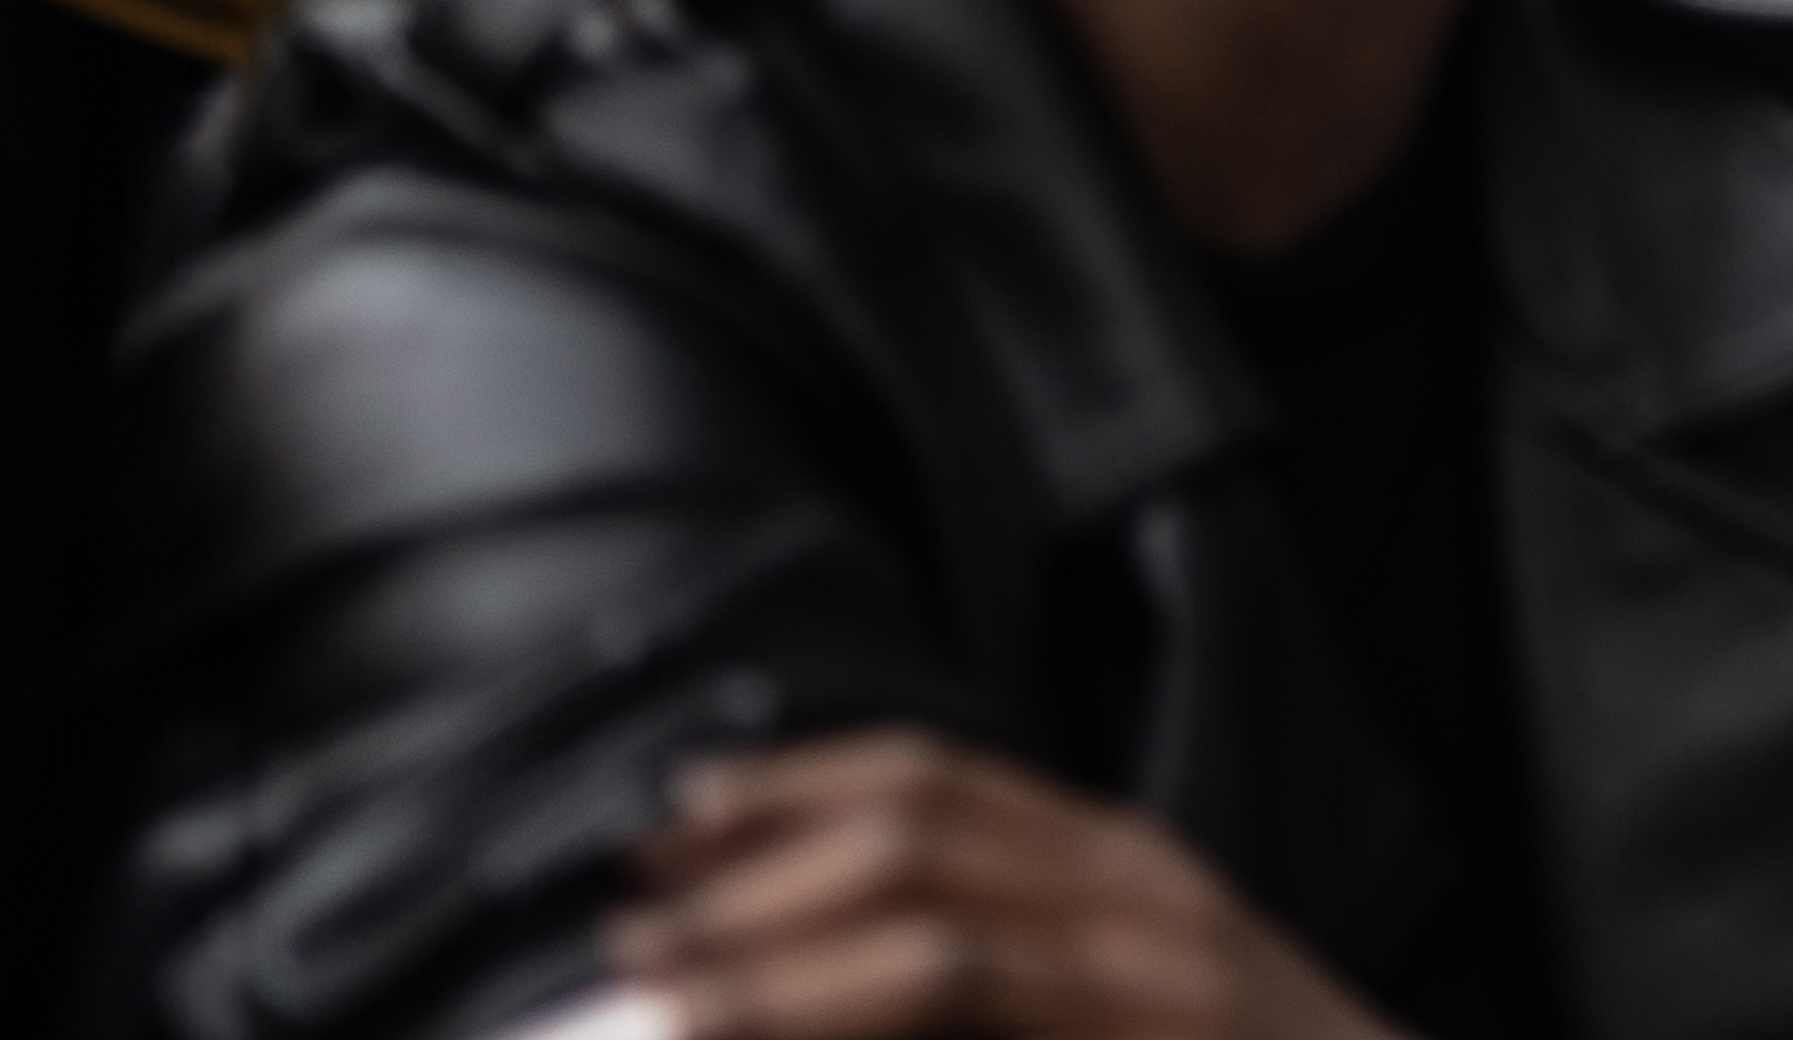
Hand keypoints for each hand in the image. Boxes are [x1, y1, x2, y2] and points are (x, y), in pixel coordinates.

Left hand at [600, 733, 1391, 1039]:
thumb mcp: (1136, 986)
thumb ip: (1011, 954)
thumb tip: (838, 963)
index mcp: (1122, 864)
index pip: (935, 779)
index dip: (790, 789)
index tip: (675, 828)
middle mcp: (1139, 899)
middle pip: (916, 837)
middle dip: (755, 879)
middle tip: (639, 930)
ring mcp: (1154, 983)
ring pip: (935, 941)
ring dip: (779, 976)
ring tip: (672, 1003)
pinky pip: (980, 1010)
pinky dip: (857, 1029)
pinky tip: (776, 1039)